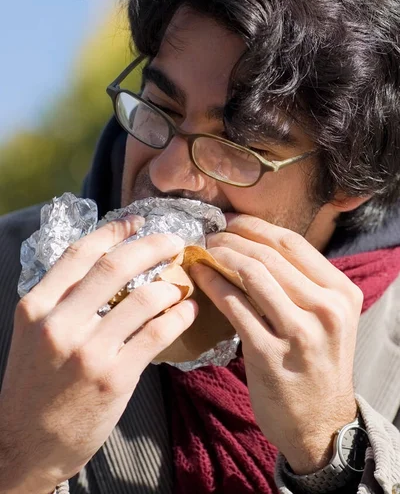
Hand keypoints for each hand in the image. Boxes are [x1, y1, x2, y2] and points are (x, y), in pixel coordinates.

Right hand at [0, 216, 196, 492]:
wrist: (25, 445)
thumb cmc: (34, 385)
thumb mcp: (34, 334)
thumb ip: (64, 300)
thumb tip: (110, 265)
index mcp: (37, 307)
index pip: (80, 253)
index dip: (113, 231)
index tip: (136, 221)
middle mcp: (60, 323)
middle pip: (116, 266)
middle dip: (153, 245)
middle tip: (174, 241)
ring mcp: (88, 351)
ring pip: (144, 298)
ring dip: (171, 285)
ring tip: (182, 284)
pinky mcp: (114, 377)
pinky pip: (158, 333)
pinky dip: (179, 316)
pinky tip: (188, 311)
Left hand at [191, 213, 361, 474]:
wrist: (321, 424)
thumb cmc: (318, 365)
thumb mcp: (327, 318)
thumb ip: (301, 283)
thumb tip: (252, 244)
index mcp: (341, 292)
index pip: (293, 242)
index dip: (254, 227)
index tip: (230, 223)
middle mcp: (325, 309)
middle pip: (268, 255)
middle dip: (231, 240)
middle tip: (209, 237)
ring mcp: (299, 333)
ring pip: (250, 274)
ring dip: (219, 258)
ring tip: (202, 253)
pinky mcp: (269, 355)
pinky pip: (234, 306)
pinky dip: (213, 285)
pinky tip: (200, 278)